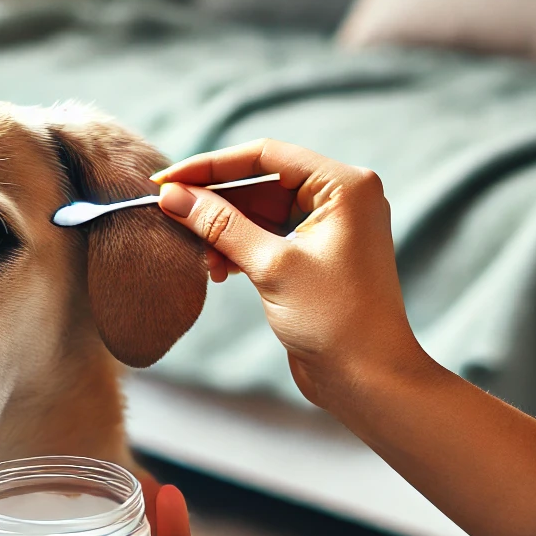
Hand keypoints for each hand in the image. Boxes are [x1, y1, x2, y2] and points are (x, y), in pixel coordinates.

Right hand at [153, 139, 419, 413]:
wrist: (368, 379)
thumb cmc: (335, 319)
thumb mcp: (271, 266)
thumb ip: (220, 225)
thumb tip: (173, 196)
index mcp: (344, 186)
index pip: (266, 155)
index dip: (211, 166)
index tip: (167, 179)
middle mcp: (340, 199)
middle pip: (261, 182)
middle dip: (216, 204)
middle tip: (171, 214)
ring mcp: (329, 228)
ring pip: (260, 213)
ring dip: (225, 232)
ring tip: (201, 259)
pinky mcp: (316, 257)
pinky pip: (268, 238)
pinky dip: (240, 250)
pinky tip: (219, 271)